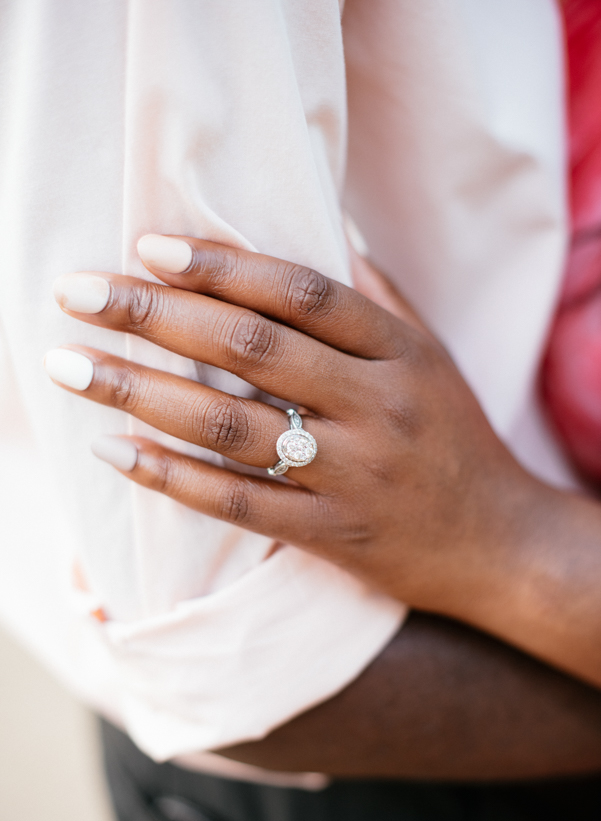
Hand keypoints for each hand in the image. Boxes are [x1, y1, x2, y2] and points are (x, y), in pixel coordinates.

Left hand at [46, 235, 537, 619]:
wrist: (498, 545)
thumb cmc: (456, 438)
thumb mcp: (432, 357)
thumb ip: (376, 295)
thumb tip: (325, 225)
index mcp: (400, 352)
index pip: (303, 294)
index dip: (223, 266)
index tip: (149, 245)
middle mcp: (377, 407)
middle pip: (253, 349)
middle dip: (156, 316)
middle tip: (78, 292)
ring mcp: (353, 474)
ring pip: (233, 426)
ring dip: (142, 392)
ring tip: (71, 366)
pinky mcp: (332, 534)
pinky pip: (239, 504)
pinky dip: (173, 477)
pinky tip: (115, 451)